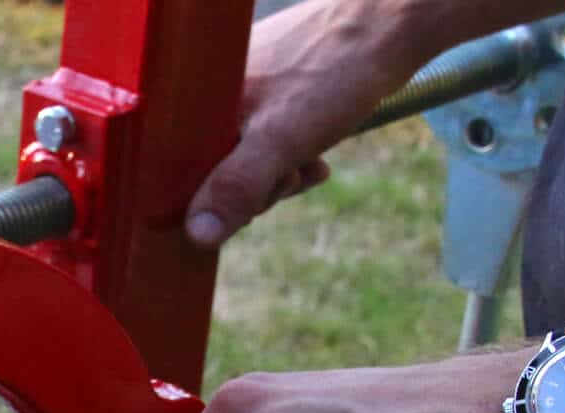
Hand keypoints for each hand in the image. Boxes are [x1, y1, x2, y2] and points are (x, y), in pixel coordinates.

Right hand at [184, 0, 428, 249]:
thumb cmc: (333, 74)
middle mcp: (209, 96)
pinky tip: (316, 156)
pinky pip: (264, 141)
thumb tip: (197, 236)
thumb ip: (237, 186)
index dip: (207, 203)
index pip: (177, 173)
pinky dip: (291, 156)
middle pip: (210, 172)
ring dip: (278, 174)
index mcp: (198, 100)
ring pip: (242, 159)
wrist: (388, 23)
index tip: (246, 206)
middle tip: (289, 174)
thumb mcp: (281, 141)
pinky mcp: (266, 91)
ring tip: (310, 159)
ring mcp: (238, 93)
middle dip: (254, 188)